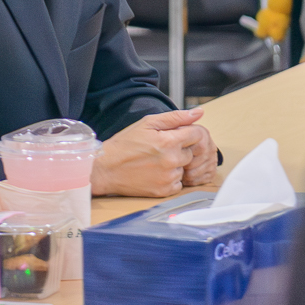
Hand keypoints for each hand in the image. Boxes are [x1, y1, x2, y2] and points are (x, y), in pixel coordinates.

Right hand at [91, 109, 213, 196]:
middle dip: (181, 149)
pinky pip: (178, 183)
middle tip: (161, 149)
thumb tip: (198, 112)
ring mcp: (168, 178)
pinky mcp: (164, 191)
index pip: (197, 135)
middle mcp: (171, 161)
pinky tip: (155, 173)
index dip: (189, 133)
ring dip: (176, 165)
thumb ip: (175, 117)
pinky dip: (170, 178)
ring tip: (156, 161)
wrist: (106, 169)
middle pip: (192, 152)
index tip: (178, 135)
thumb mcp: (147, 124)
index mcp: (168, 142)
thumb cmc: (125, 145)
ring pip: (184, 168)